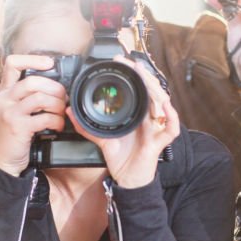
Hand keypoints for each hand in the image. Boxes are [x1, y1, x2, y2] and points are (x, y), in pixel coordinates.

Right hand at [0, 54, 67, 176]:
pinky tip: (58, 126)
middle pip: (32, 81)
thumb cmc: (15, 135)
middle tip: (64, 97)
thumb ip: (28, 97)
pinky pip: (44, 118)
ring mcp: (9, 113)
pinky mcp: (18, 127)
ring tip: (61, 113)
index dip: (32, 59)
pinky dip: (56, 121)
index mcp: (4, 92)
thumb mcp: (16, 111)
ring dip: (57, 105)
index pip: (12, 63)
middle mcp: (4, 99)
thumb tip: (56, 86)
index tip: (50, 63)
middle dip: (54, 87)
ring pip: (40, 98)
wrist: (4, 161)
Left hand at [69, 59, 179, 188]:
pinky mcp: (159, 143)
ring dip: (156, 90)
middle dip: (145, 76)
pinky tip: (165, 107)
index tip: (125, 62)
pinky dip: (171, 117)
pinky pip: (171, 128)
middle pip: (153, 92)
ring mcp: (155, 129)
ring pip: (163, 105)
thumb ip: (86, 126)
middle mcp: (148, 119)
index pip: (139, 90)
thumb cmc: (120, 158)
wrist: (127, 179)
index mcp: (137, 115)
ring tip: (148, 79)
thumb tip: (70, 111)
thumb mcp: (101, 138)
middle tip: (135, 65)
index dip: (135, 75)